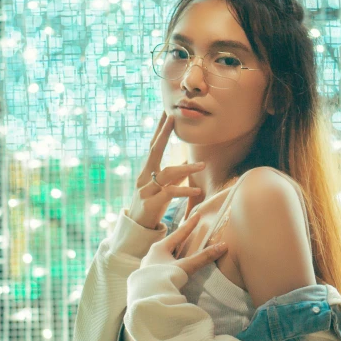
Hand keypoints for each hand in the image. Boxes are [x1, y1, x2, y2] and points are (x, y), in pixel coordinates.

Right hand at [128, 112, 205, 229]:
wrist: (137, 228)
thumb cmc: (151, 206)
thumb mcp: (160, 189)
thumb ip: (172, 176)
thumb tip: (188, 162)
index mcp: (146, 172)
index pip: (153, 146)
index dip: (160, 130)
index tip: (166, 112)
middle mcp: (144, 177)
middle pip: (154, 151)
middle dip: (164, 134)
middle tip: (173, 118)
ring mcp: (146, 190)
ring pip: (167, 173)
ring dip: (186, 168)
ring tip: (203, 165)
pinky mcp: (152, 203)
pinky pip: (170, 193)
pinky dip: (184, 191)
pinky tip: (197, 191)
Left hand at [140, 211, 227, 277]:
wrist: (147, 298)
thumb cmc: (164, 279)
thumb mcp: (185, 266)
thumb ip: (203, 257)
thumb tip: (223, 246)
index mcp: (159, 248)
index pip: (178, 233)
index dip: (189, 225)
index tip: (197, 215)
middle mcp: (151, 255)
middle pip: (169, 244)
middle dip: (179, 240)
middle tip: (188, 234)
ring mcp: (147, 267)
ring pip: (163, 256)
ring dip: (172, 255)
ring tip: (180, 254)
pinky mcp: (146, 278)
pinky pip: (159, 267)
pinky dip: (167, 266)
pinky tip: (170, 271)